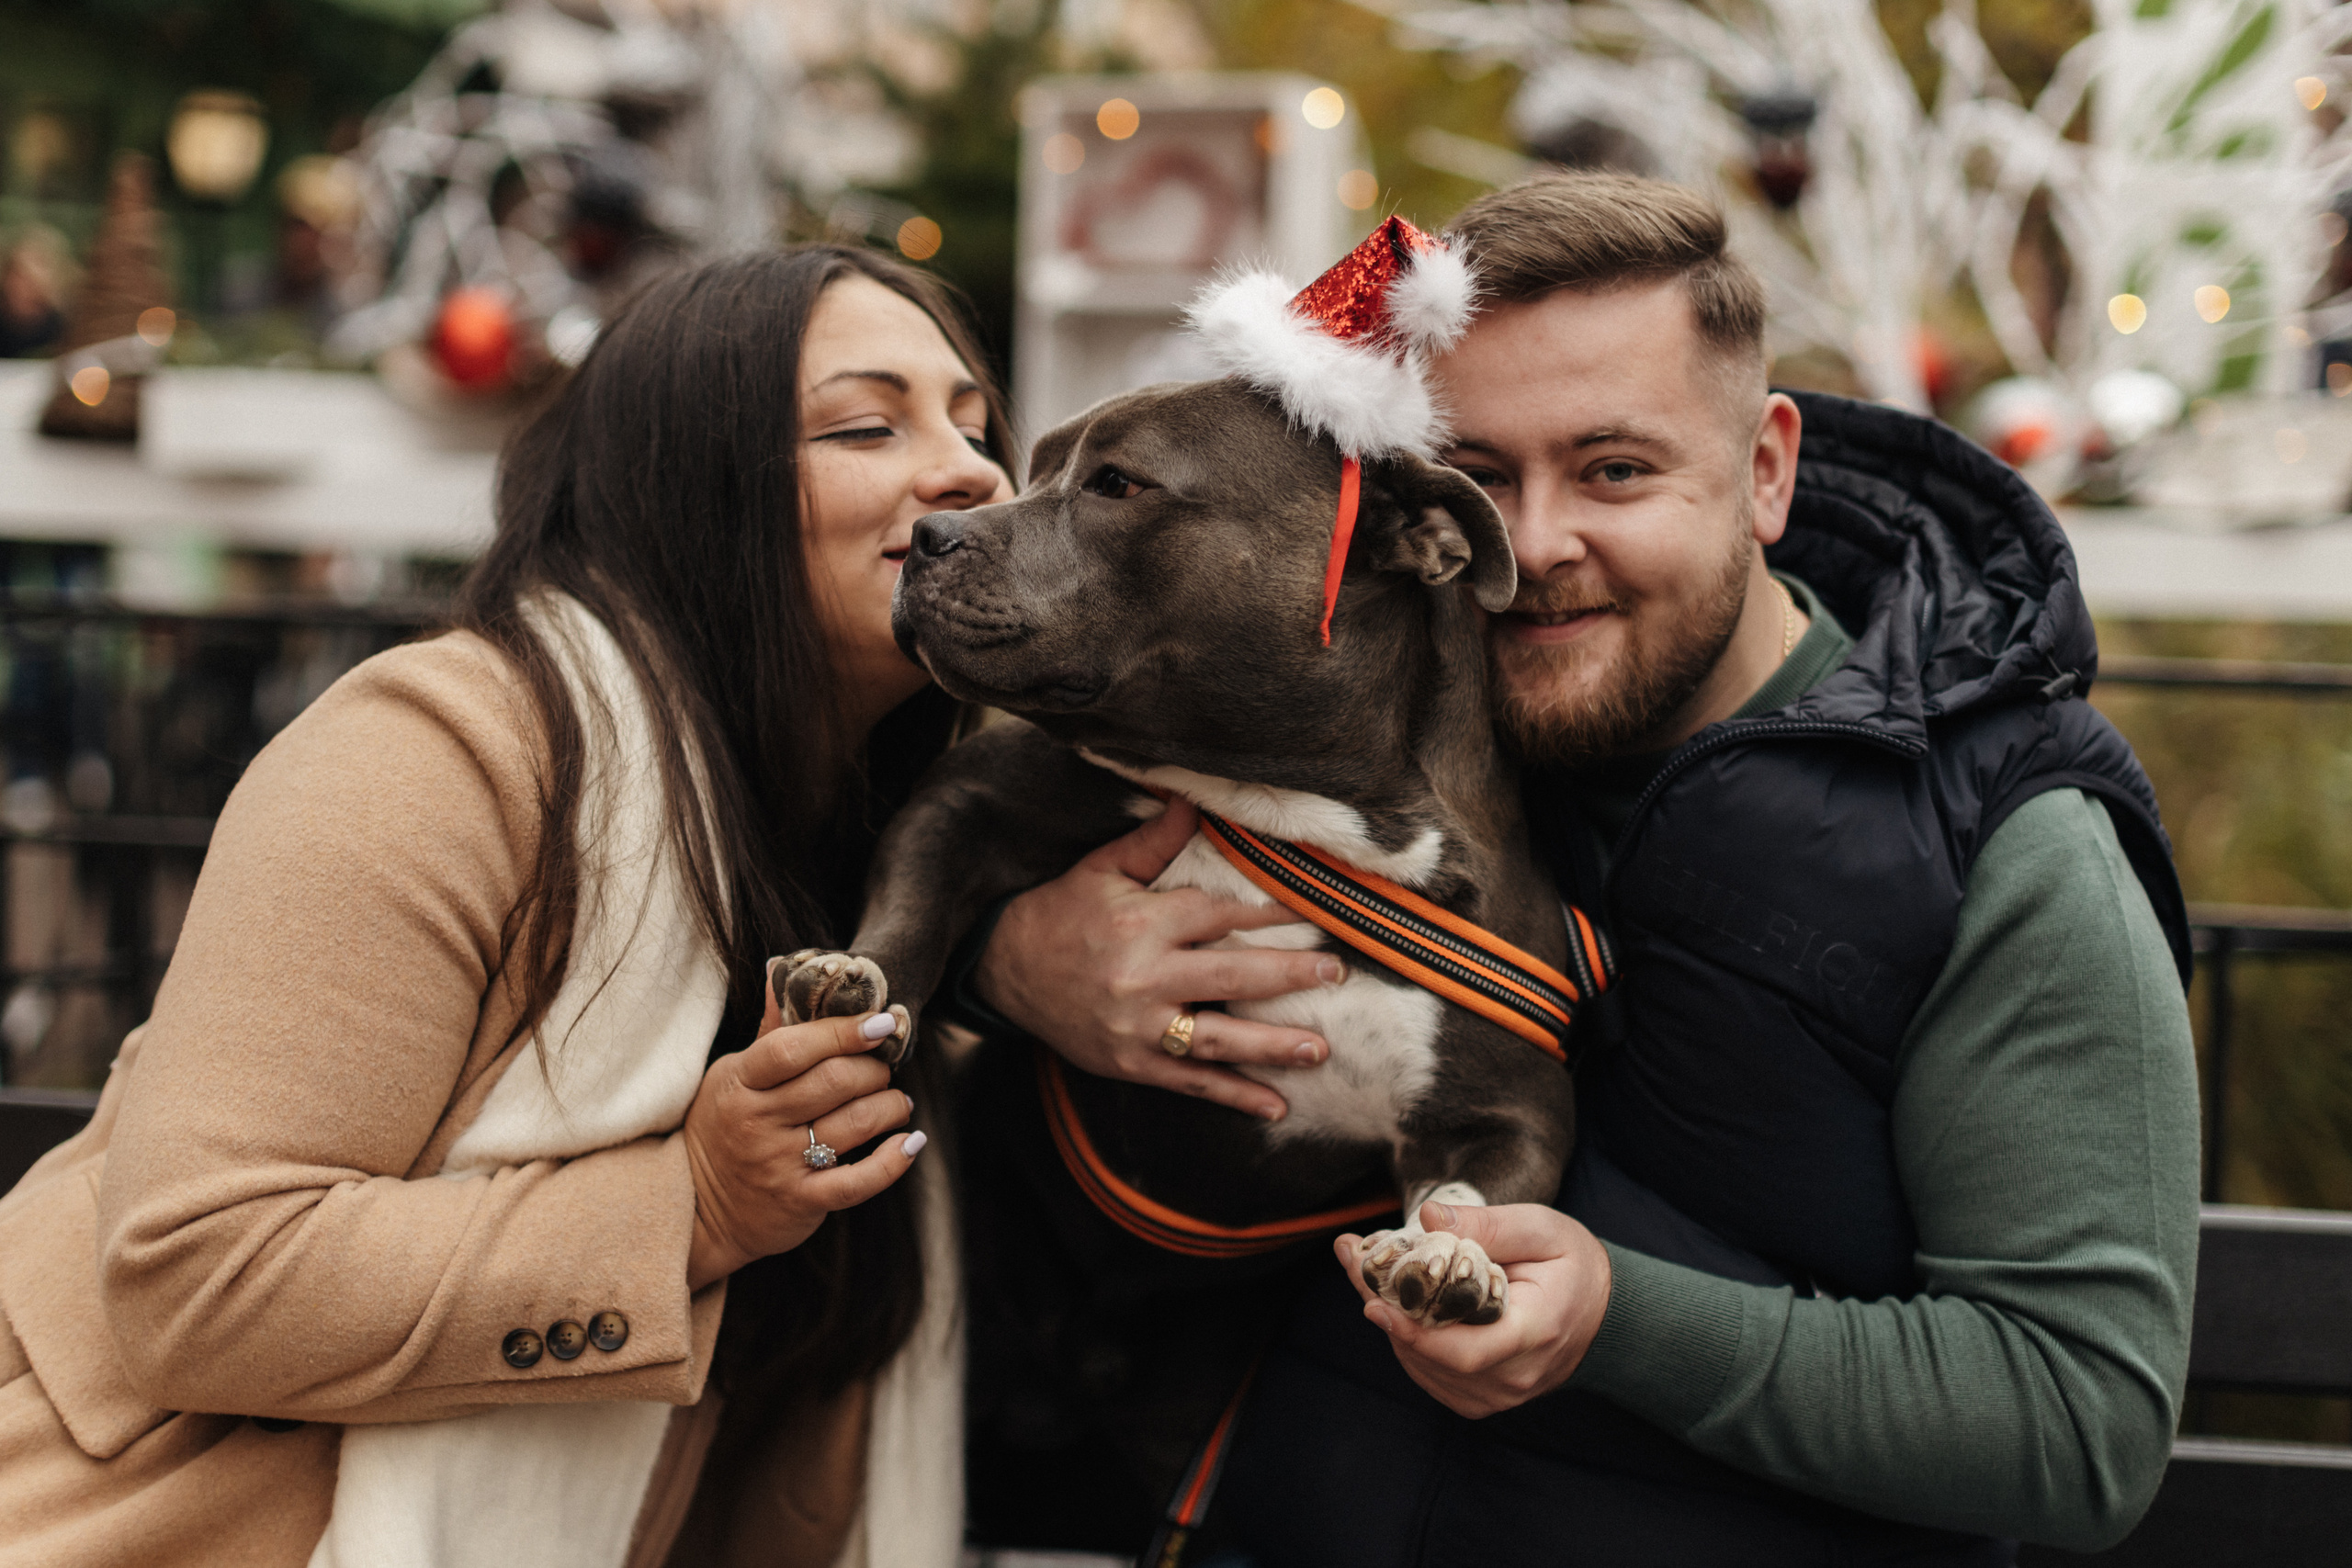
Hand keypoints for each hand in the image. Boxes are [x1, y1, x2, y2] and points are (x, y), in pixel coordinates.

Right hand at [681, 978, 919, 1289]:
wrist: (698, 1209)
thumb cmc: (725, 1127)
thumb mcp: (732, 1076)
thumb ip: (770, 1032)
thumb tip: (783, 970)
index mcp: (740, 1082)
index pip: (791, 1049)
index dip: (841, 1031)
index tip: (880, 1023)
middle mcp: (757, 1122)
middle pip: (834, 1082)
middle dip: (874, 1069)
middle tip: (884, 1068)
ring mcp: (778, 1164)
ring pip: (854, 1124)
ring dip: (890, 1106)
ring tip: (896, 1102)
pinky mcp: (800, 1202)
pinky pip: (858, 1182)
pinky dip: (893, 1160)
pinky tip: (910, 1142)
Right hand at [973, 797, 1342, 1120]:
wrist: (1004, 970)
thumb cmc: (1060, 913)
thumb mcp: (1102, 870)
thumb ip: (1153, 841)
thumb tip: (1193, 800)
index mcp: (1143, 923)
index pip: (1220, 914)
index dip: (1270, 911)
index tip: (1312, 911)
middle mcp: (1145, 977)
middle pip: (1231, 975)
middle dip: (1288, 976)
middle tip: (1334, 974)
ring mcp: (1140, 1027)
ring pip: (1219, 1038)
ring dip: (1273, 1046)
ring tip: (1319, 1049)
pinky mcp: (1131, 1063)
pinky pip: (1191, 1082)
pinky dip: (1234, 1096)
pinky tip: (1274, 1106)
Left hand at [1337, 1200, 1612, 1417]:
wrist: (1605, 1313)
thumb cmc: (1573, 1264)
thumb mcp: (1543, 1229)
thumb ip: (1490, 1225)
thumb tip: (1430, 1219)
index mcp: (1534, 1333)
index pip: (1464, 1351)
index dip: (1412, 1331)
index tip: (1373, 1300)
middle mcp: (1516, 1375)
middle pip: (1433, 1357)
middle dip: (1385, 1307)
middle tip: (1351, 1258)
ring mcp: (1500, 1394)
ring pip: (1425, 1367)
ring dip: (1390, 1322)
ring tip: (1362, 1270)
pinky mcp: (1485, 1397)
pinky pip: (1432, 1375)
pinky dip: (1408, 1341)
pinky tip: (1395, 1302)